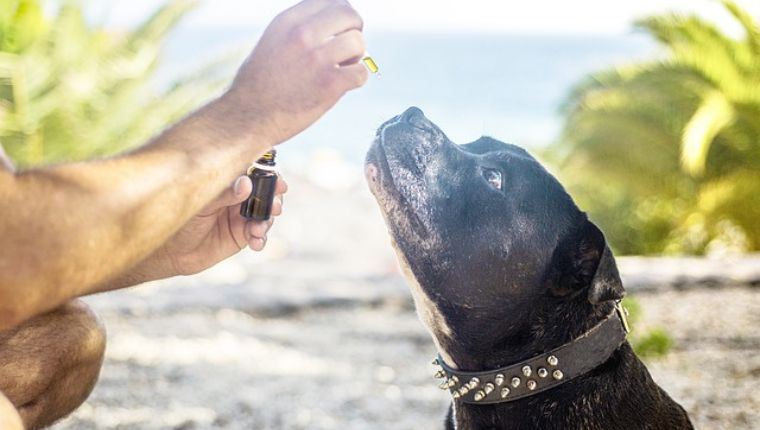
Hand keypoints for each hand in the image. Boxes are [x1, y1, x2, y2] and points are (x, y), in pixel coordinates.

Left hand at [137, 175, 287, 278]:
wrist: (168, 250)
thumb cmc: (178, 218)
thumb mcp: (201, 202)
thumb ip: (224, 194)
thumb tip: (247, 183)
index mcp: (227, 180)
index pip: (254, 171)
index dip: (270, 174)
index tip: (278, 181)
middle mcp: (238, 196)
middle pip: (266, 192)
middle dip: (275, 198)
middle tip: (275, 206)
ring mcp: (241, 216)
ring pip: (266, 213)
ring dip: (268, 220)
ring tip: (259, 228)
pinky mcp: (242, 236)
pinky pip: (259, 235)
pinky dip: (262, 238)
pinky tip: (256, 242)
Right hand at [224, 0, 367, 143]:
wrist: (248, 117)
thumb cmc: (259, 84)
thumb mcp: (273, 41)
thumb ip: (300, 30)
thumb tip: (332, 28)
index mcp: (288, 21)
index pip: (330, 0)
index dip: (341, 16)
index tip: (338, 30)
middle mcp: (303, 35)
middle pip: (349, 14)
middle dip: (354, 30)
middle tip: (346, 48)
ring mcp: (317, 59)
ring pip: (358, 42)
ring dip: (356, 57)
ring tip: (342, 68)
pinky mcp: (330, 83)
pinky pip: (361, 72)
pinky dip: (356, 80)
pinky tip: (342, 85)